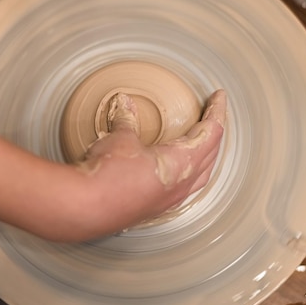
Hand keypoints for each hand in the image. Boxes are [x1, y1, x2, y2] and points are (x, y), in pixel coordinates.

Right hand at [75, 90, 225, 236]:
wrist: (87, 208)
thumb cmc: (108, 175)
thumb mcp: (120, 139)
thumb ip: (127, 119)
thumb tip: (124, 102)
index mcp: (183, 163)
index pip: (212, 132)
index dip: (217, 110)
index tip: (219, 96)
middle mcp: (182, 185)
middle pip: (212, 154)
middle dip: (214, 132)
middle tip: (212, 114)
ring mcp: (170, 200)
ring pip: (200, 175)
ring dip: (205, 155)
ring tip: (201, 141)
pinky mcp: (155, 208)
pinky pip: (183, 188)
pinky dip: (188, 173)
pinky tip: (177, 170)